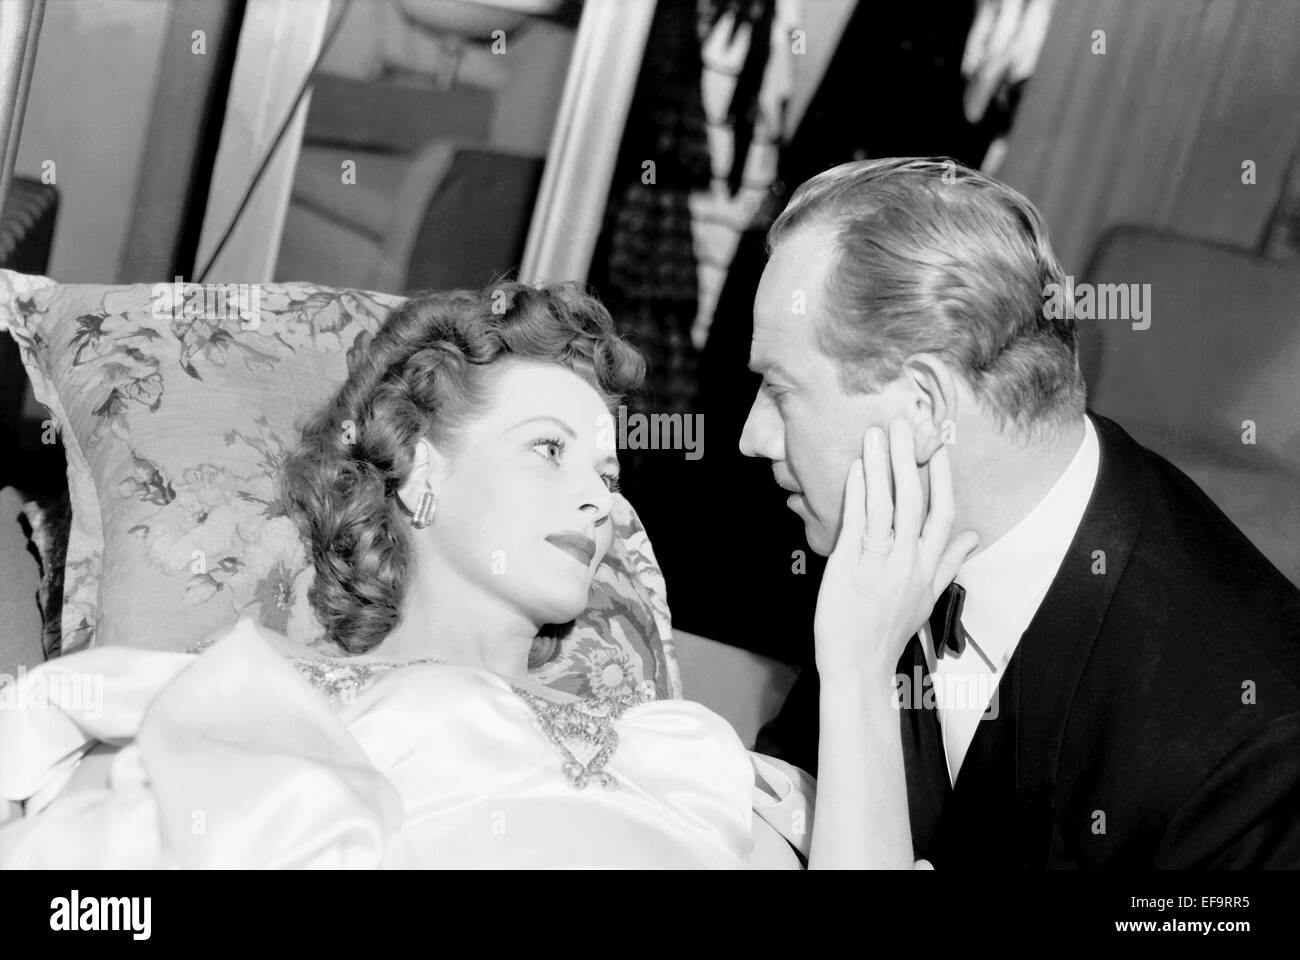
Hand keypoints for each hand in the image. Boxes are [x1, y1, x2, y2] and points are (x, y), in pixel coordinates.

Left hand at [813, 419, 979, 682]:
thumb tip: (975, 536)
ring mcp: (879, 563)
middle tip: (906, 424)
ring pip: (885, 506)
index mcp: (927, 569)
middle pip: (915, 502)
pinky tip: (857, 469)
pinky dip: (857, 493)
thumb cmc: (888, 631)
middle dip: (910, 460)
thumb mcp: (928, 597)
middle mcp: (907, 562)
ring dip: (881, 467)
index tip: (939, 449)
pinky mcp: (849, 566)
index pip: (943, 516)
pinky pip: (857, 523)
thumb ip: (949, 562)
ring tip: (877, 434)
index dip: (942, 480)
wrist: (858, 667)